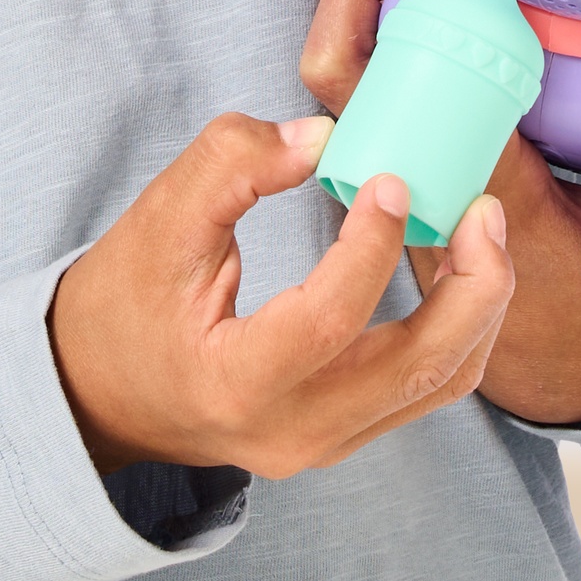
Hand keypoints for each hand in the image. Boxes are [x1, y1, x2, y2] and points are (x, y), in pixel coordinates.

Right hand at [48, 0, 514, 476]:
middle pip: (417, 371)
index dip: (372, 246)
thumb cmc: (121, 304)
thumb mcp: (157, 221)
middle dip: (473, 289)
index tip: (391, 179)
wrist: (97, 394)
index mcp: (235, 384)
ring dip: (477, 310)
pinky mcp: (341, 437)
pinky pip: (422, 391)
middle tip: (484, 211)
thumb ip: (232, 164)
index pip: (329, 321)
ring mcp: (322, 446)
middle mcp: (290, 432)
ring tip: (483, 232)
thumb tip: (323, 134)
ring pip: (437, 387)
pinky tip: (454, 267)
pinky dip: (454, 330)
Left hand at [298, 0, 580, 429]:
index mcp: (484, 206)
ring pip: (337, 71)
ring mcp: (394, 172)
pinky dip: (367, 19)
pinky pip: (356, 80)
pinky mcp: (392, 154)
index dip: (422, 25)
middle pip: (347, 75)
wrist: (545, 365)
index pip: (430, 105)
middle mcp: (419, 186)